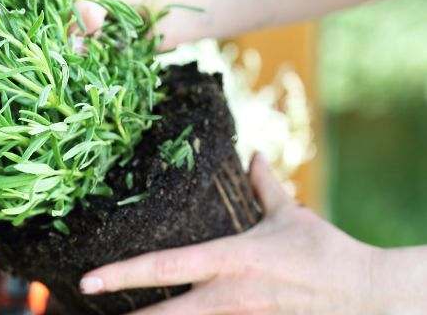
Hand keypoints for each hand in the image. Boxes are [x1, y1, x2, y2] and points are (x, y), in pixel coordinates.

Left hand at [79, 155, 381, 313]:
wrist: (366, 296)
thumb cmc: (324, 253)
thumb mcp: (290, 216)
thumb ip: (264, 187)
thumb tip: (253, 155)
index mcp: (230, 258)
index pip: (165, 266)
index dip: (124, 273)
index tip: (89, 280)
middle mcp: (228, 294)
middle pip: (166, 313)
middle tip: (89, 312)